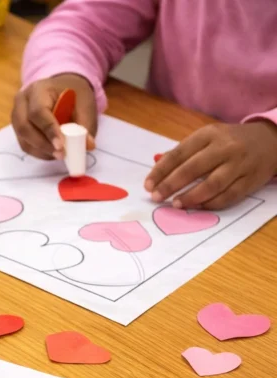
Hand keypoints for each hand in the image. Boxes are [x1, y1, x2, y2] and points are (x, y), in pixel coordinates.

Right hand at [12, 73, 97, 159]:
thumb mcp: (84, 104)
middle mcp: (21, 102)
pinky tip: (52, 152)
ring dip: (41, 150)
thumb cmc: (73, 95)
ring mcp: (16, 115)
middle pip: (24, 127)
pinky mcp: (17, 128)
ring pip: (23, 139)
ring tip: (59, 154)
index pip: (38, 112)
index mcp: (38, 90)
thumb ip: (85, 124)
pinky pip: (24, 144)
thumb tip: (88, 145)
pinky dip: (39, 152)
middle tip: (61, 154)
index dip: (48, 130)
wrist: (62, 90)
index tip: (61, 145)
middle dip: (43, 144)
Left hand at [144, 121, 276, 209]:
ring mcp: (240, 164)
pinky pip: (228, 196)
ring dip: (190, 197)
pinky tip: (196, 207)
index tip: (147, 185)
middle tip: (156, 197)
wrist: (270, 140)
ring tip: (175, 204)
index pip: (179, 154)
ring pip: (212, 184)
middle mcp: (225, 147)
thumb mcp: (208, 138)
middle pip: (193, 169)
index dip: (160, 171)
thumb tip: (156, 170)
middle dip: (170, 185)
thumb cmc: (230, 141)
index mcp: (209, 134)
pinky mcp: (251, 180)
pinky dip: (210, 204)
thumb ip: (184, 153)